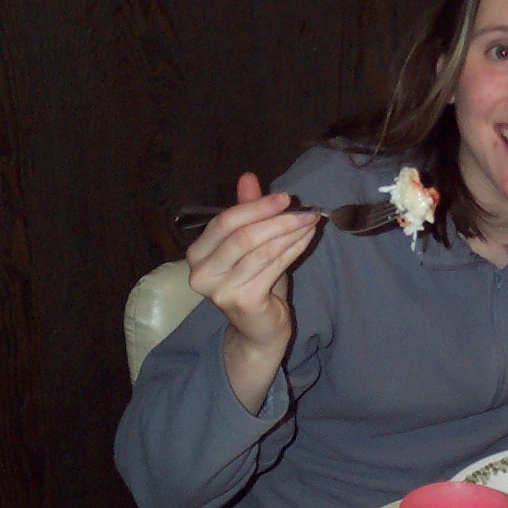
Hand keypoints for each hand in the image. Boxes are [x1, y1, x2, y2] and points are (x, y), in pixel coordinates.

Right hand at [186, 173, 318, 411]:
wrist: (260, 330)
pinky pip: (273, 266)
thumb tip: (248, 176)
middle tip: (304, 210)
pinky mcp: (242, 301)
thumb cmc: (255, 284)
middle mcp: (201, 272)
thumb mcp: (249, 245)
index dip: (256, 206)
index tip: (285, 197)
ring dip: (289, 232)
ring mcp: (219, 290)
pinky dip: (293, 249)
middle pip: (242, 234)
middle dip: (277, 218)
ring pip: (260, 250)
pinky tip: (307, 239)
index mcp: (197, 254)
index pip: (225, 221)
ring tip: (311, 222)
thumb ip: (246, 213)